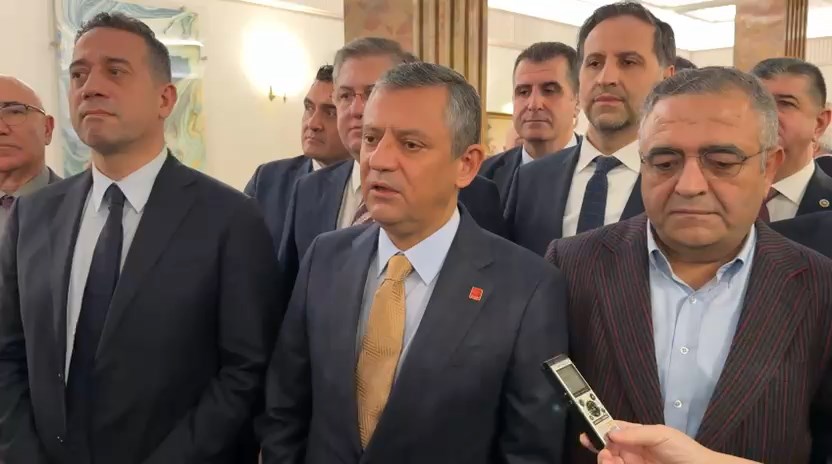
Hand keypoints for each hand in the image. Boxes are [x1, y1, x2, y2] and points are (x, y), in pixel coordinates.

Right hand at [595, 421, 758, 463]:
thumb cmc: (684, 451)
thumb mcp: (661, 435)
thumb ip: (636, 433)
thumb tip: (610, 432)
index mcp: (636, 435)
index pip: (612, 429)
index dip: (598, 429)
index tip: (587, 434)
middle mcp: (631, 451)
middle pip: (606, 448)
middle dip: (600, 449)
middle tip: (605, 453)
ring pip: (610, 461)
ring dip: (605, 461)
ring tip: (610, 462)